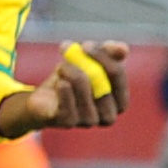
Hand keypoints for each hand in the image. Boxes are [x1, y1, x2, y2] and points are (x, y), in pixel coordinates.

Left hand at [0, 40, 130, 135]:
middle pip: (103, 84)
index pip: (118, 76)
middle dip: (86, 63)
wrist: (44, 100)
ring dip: (70, 72)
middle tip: (70, 49)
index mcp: (120, 101)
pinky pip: (68, 103)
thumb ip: (109, 52)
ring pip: (84, 91)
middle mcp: (108, 116)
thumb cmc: (73, 79)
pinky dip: (63, 89)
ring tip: (61, 67)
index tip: (86, 44)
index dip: (103, 57)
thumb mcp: (91, 61)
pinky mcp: (68, 123)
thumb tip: (122, 48)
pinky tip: (59, 83)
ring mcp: (89, 122)